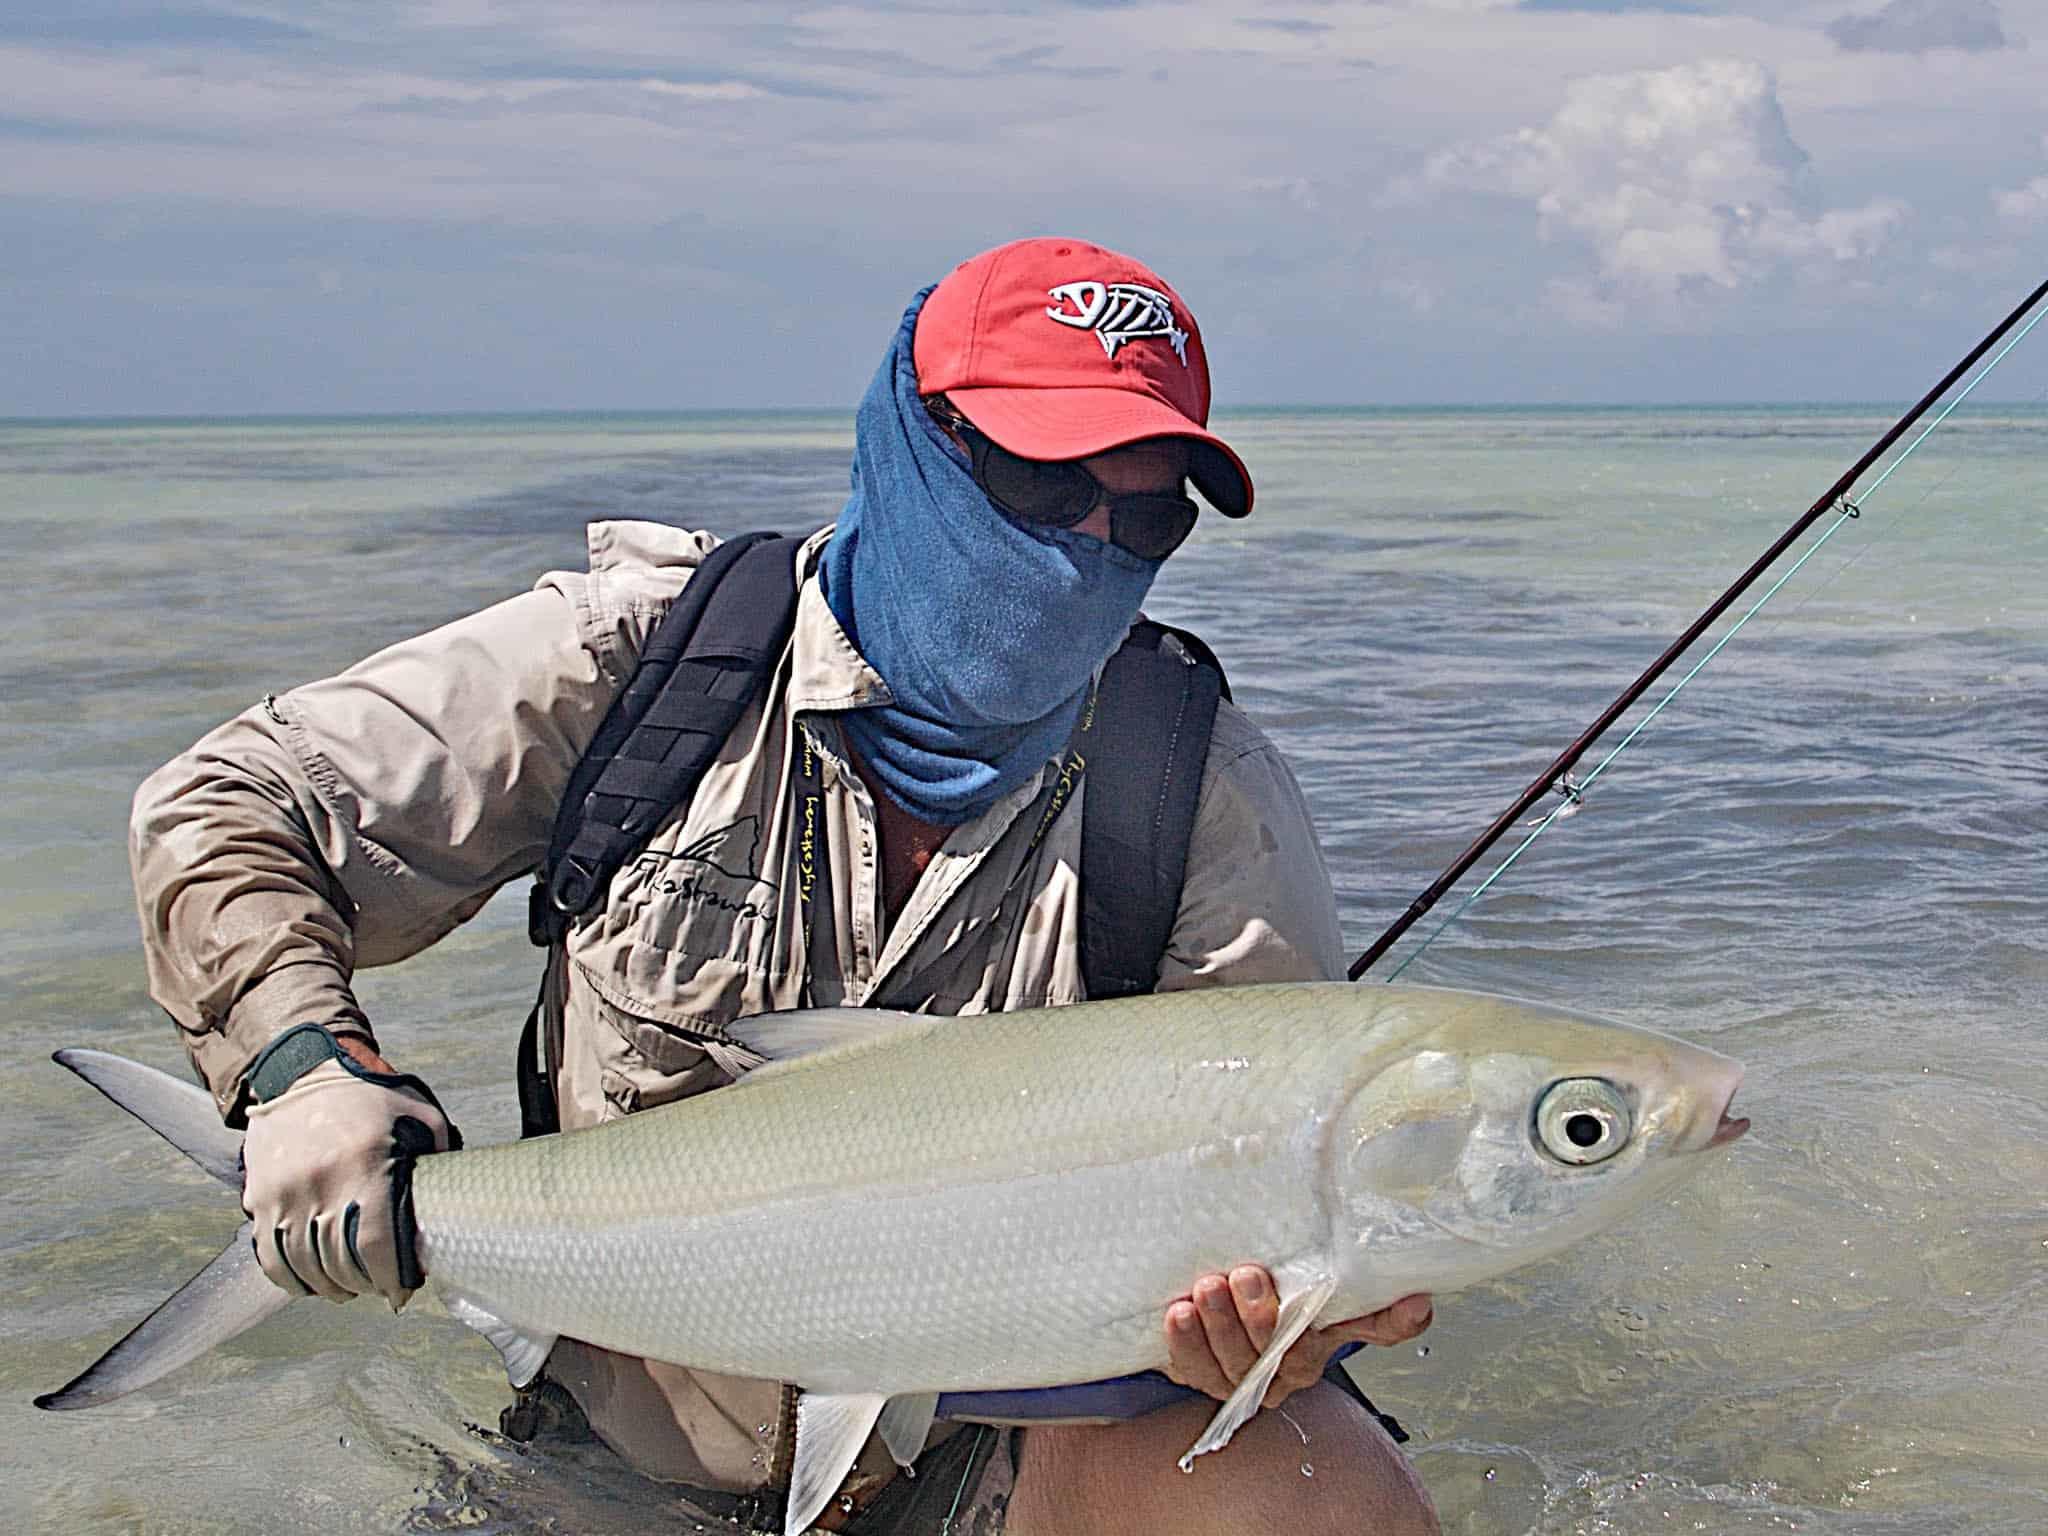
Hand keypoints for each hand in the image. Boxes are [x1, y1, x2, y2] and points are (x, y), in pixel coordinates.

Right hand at [241, 1038, 456, 1306]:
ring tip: (349, 1289)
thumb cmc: (370, 1097)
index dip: (391, 1279)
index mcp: (365, 1162)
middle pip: (339, 1261)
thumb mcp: (419, 1115)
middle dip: (364, 1285)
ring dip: (330, 1287)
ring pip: (304, 1264)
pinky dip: (291, 1278)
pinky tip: (312, 1283)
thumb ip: (439, 1155)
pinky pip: (269, 1255)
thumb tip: (454, 1201)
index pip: (375, 1244)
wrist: (302, 1072)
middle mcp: (320, 1181)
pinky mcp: (258, 1197)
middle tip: (380, 1288)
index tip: (402, 1292)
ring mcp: (283, 1192)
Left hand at [1163, 1265, 1432, 1411]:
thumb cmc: (1257, 1287)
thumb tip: (1385, 1245)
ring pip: (1239, 1366)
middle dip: (1264, 1318)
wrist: (1200, 1308)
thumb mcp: (1293, 1267)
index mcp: (1327, 1333)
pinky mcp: (1204, 1377)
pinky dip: (1186, 1343)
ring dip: (1221, 1327)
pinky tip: (1179, 1314)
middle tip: (1247, 1276)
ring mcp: (1248, 1377)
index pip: (1376, 1327)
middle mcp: (1293, 1363)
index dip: (1397, 1319)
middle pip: (1288, 1354)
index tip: (1415, 1302)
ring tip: (1207, 1288)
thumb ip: (1330, 1256)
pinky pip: (1196, 1368)